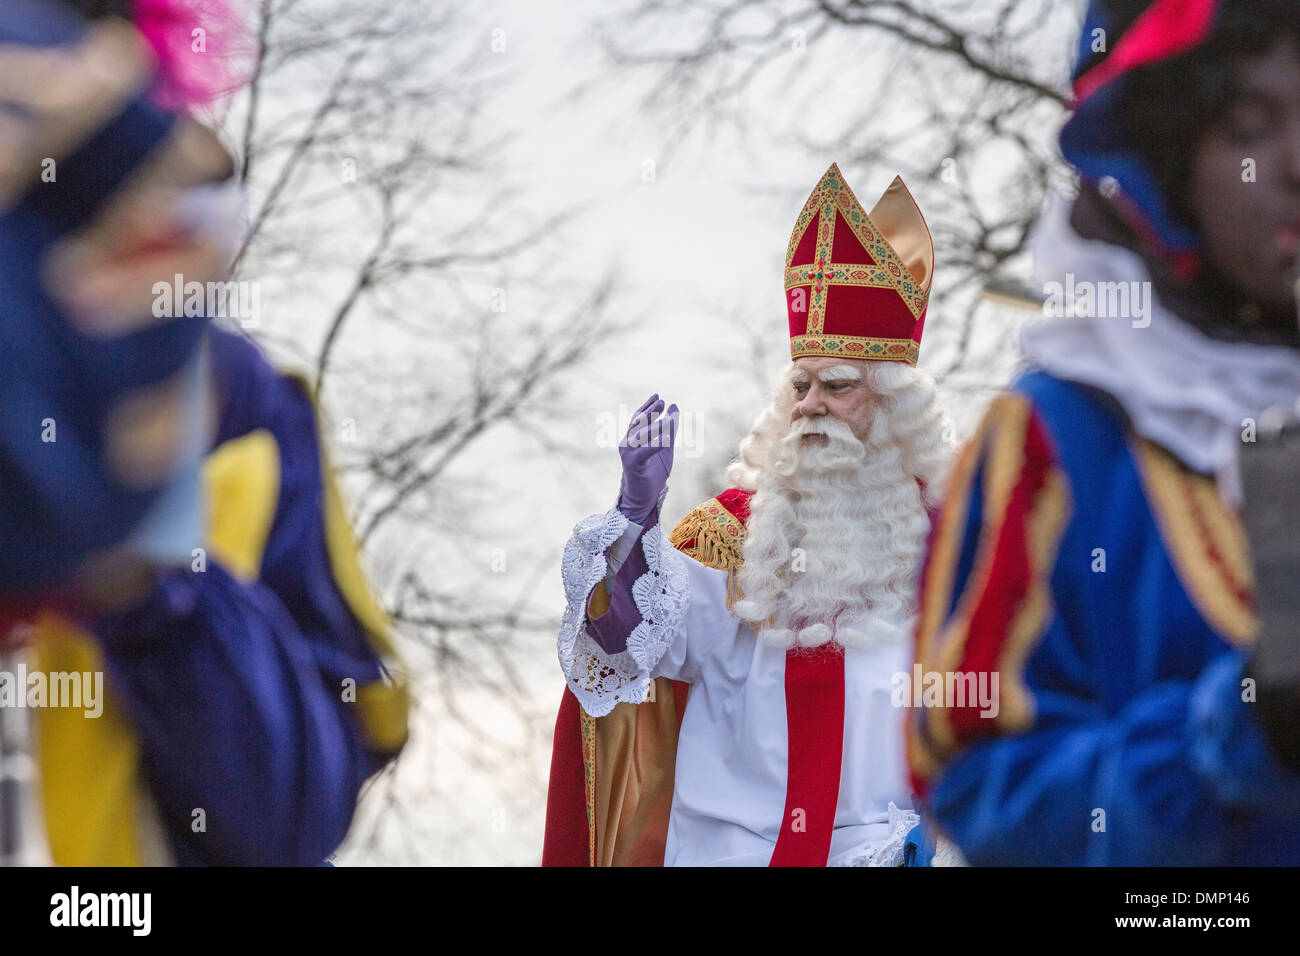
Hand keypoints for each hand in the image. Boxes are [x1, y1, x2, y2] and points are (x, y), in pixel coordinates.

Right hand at [617, 394, 678, 523]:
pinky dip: (656, 444)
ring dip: (655, 426)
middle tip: (662, 402)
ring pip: (641, 435)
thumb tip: (674, 407)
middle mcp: (627, 443)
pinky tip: (667, 438)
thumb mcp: (665, 447)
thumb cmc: (652, 472)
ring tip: (668, 419)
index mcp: (633, 438)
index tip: (658, 396)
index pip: (639, 418)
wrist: (643, 497)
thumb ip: (670, 428)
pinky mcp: (633, 464)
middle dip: (650, 412)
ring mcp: (628, 453)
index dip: (647, 407)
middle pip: (638, 423)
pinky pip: (644, 451)